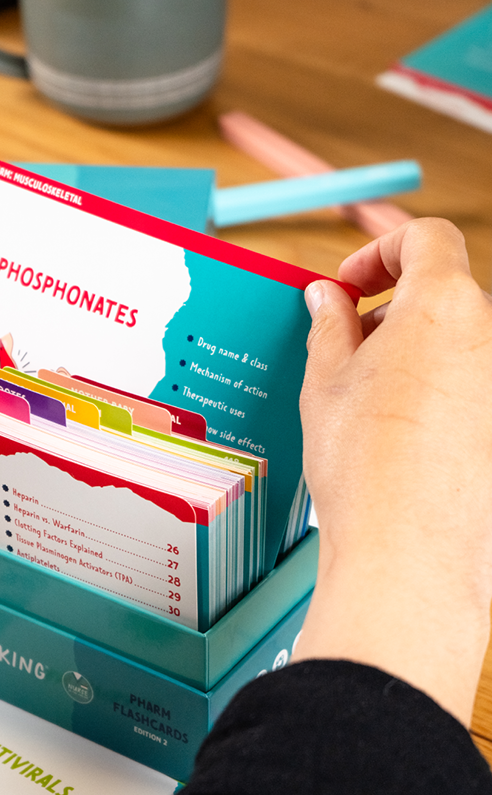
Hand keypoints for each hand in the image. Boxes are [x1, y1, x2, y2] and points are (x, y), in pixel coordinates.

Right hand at [294, 218, 491, 724]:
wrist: (406, 550)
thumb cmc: (363, 464)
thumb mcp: (325, 380)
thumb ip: (328, 323)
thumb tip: (327, 298)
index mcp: (442, 306)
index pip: (425, 237)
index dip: (379, 250)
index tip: (347, 286)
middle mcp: (488, 336)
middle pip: (441, 289)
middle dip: (389, 304)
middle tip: (344, 341)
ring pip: (455, 338)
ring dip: (409, 346)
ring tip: (363, 393)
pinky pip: (470, 381)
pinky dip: (433, 384)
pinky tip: (394, 426)